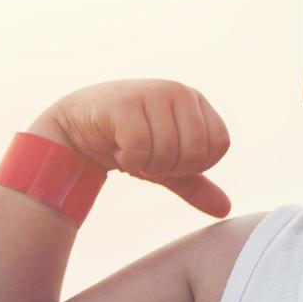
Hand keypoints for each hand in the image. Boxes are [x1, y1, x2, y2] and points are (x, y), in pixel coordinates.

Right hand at [41, 80, 231, 217]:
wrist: (77, 129)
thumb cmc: (127, 143)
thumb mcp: (166, 166)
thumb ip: (195, 184)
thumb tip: (225, 210)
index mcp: (195, 101)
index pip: (218, 145)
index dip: (194, 164)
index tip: (169, 159)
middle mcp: (179, 91)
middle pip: (195, 152)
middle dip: (169, 167)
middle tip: (147, 157)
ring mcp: (153, 92)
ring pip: (168, 152)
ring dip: (146, 164)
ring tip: (131, 149)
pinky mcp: (125, 102)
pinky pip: (140, 148)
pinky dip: (128, 159)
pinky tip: (116, 145)